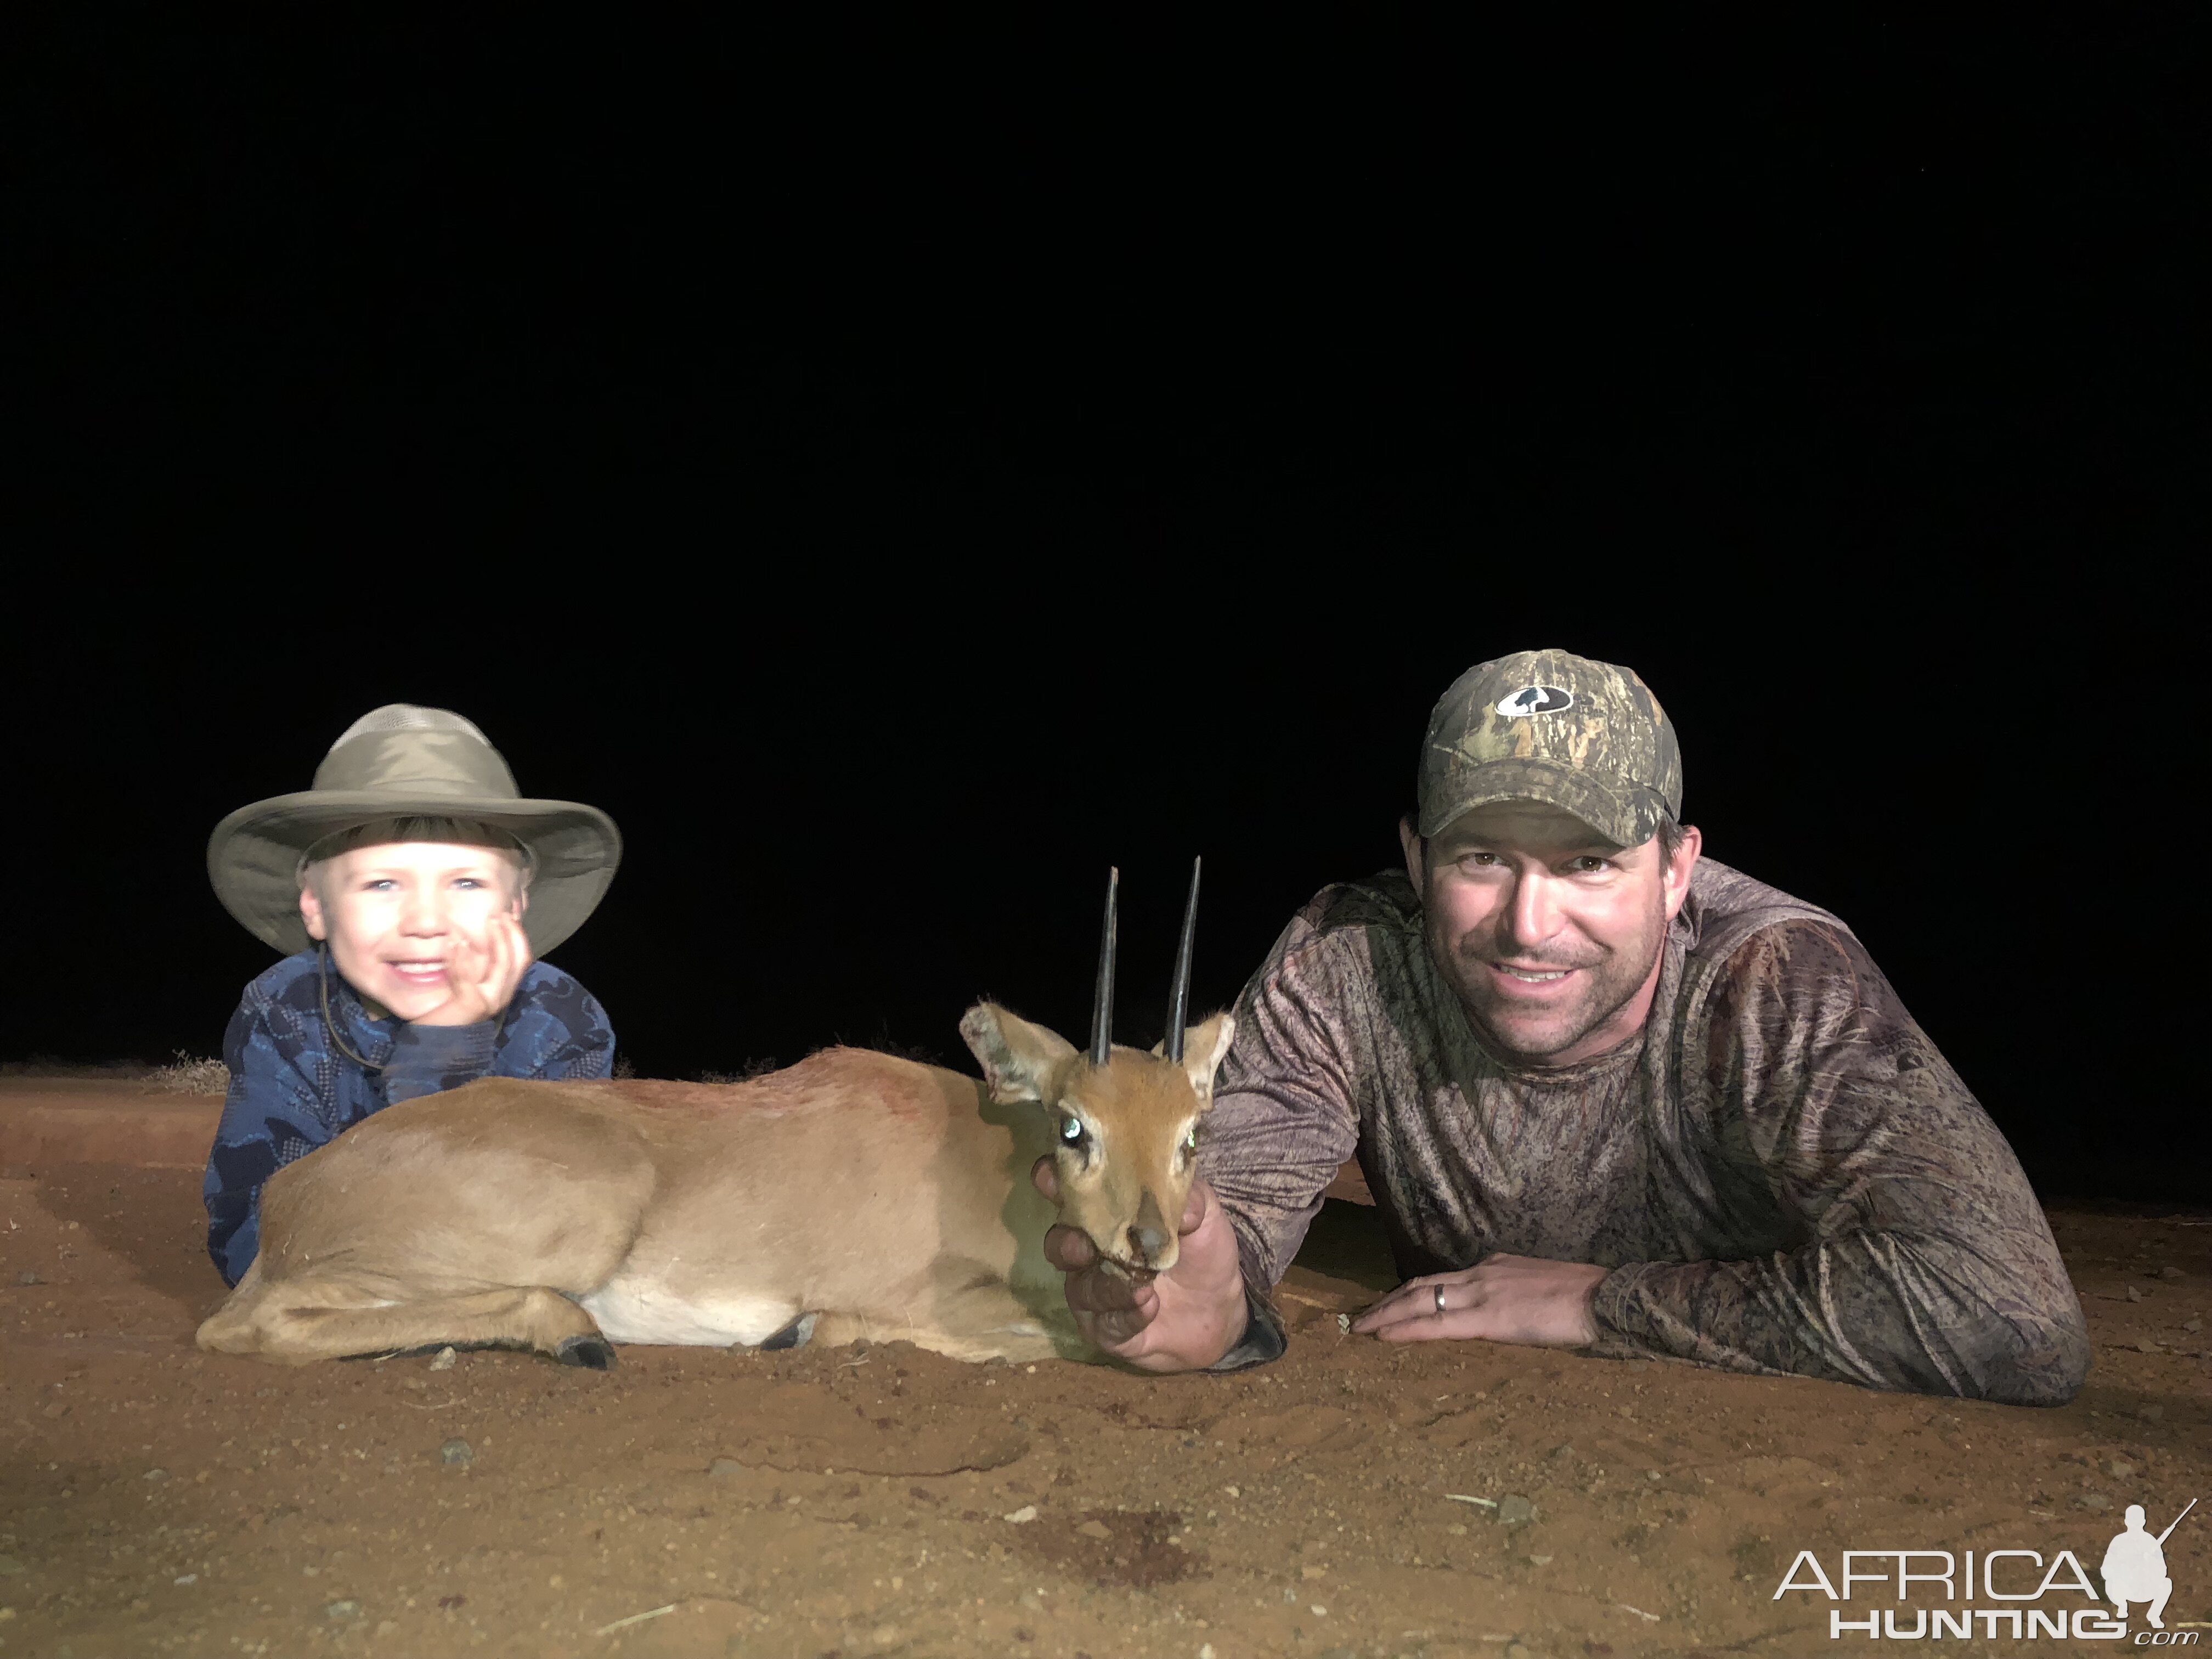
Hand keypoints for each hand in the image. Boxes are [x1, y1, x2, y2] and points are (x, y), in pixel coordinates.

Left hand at [412, 911, 532, 1026]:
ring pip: (502, 965)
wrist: (428, 1045)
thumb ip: (470, 965)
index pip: (521, 959)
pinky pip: (470, 977)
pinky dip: (463, 959)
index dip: (518, 936)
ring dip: (496, 940)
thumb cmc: (442, 1013)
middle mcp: (501, 996)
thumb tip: (468, 936)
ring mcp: (488, 1002)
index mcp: (501, 990)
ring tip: (488, 922)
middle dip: (511, 933)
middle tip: (499, 914)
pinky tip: (454, 943)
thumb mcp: (461, 983)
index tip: (508, 915)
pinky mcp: (471, 1006)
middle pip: (519, 959)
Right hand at [1034, 1160, 1248, 1372]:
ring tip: (1140, 1284)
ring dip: (1105, 1287)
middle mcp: (1088, 1250)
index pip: (1065, 1190)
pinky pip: (1106, 1325)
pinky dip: (1127, 1315)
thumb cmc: (1201, 1249)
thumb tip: (1183, 1208)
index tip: (1050, 1178)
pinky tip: (1150, 1305)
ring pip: (1081, 1289)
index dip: (1051, 1180)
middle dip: (1065, 1243)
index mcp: (1103, 1211)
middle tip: (1084, 1246)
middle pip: (1058, 1243)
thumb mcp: (1205, 1216)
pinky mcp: (1106, 1328)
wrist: (1220, 1307)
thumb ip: (1192, 1201)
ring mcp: (1093, 1290)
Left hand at [1351, 1252, 1608, 1347]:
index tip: (1389, 1303)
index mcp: (1495, 1267)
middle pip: (1421, 1285)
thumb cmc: (1585, 1299)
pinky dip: (1407, 1329)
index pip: (1442, 1279)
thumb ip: (1514, 1297)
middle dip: (1388, 1302)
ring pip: (1421, 1301)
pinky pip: (1438, 1324)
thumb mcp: (1540, 1290)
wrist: (1606, 1298)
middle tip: (1361, 1318)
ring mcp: (1483, 1293)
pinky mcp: (1490, 1318)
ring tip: (1362, 1328)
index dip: (1410, 1292)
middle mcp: (1481, 1274)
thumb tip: (1504, 1313)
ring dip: (1387, 1315)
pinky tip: (1385, 1337)